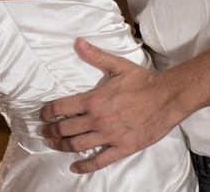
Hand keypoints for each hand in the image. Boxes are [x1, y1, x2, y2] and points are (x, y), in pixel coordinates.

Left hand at [38, 38, 186, 172]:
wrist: (167, 98)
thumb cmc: (143, 82)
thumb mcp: (117, 65)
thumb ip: (95, 56)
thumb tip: (77, 42)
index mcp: (93, 99)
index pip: (61, 107)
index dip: (47, 112)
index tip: (41, 116)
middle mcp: (97, 119)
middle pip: (65, 128)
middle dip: (50, 131)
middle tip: (43, 132)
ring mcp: (109, 136)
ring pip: (77, 145)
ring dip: (61, 146)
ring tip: (53, 145)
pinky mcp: (122, 148)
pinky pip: (100, 161)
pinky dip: (85, 166)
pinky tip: (76, 167)